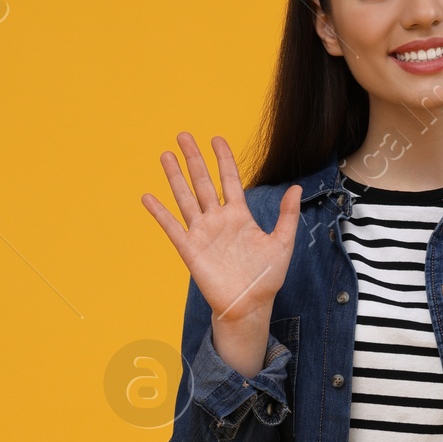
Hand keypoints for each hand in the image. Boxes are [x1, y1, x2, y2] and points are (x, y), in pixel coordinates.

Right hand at [142, 133, 300, 376]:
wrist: (249, 306)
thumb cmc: (266, 279)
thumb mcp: (282, 244)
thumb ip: (287, 216)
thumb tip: (295, 187)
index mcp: (239, 216)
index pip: (229, 179)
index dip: (223, 159)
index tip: (216, 138)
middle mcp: (218, 220)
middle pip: (202, 182)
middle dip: (193, 158)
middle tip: (183, 135)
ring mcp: (202, 233)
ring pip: (186, 198)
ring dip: (175, 177)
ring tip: (166, 155)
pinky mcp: (190, 249)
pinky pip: (172, 227)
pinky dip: (159, 212)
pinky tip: (147, 197)